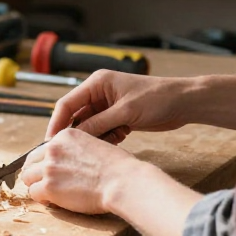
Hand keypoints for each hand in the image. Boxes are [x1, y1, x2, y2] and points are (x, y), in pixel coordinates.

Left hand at [19, 128, 146, 214]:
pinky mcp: (49, 186)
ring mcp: (49, 167)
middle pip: (30, 162)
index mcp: (65, 136)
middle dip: (35, 173)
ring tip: (48, 194)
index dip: (44, 162)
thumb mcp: (95, 145)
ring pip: (28, 177)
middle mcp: (53, 148)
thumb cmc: (118, 168)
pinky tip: (51, 201)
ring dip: (36, 186)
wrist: (123, 181)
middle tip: (43, 184)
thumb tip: (69, 163)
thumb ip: (76, 151)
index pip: (43, 149)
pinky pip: (33, 193)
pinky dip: (41, 199)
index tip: (49, 171)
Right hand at [46, 70, 191, 141]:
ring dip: (95, 138)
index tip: (50, 142)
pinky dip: (107, 138)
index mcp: (97, 83)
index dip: (57, 122)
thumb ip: (98, 123)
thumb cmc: (158, 99)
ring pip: (90, 126)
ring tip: (102, 146)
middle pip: (76, 116)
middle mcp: (99, 93)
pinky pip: (103, 130)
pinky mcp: (118, 116)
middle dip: (76, 133)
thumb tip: (74, 137)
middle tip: (71, 152)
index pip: (67, 103)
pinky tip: (118, 140)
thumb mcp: (125, 112)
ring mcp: (108, 105)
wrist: (185, 102)